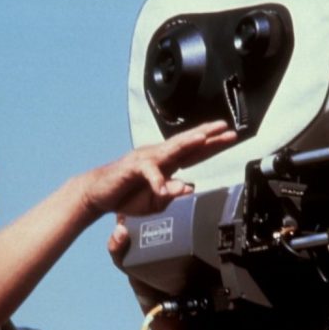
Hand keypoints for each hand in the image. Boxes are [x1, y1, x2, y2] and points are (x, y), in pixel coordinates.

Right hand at [83, 120, 235, 215]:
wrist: (97, 194)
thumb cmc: (127, 196)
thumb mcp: (155, 201)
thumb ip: (172, 194)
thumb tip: (189, 187)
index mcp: (167, 163)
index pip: (194, 151)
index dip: (213, 144)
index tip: (231, 136)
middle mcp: (159, 156)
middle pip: (187, 143)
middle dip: (207, 135)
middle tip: (226, 128)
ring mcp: (145, 159)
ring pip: (170, 150)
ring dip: (187, 143)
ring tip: (203, 139)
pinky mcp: (132, 168)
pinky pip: (148, 173)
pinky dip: (157, 181)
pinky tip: (164, 188)